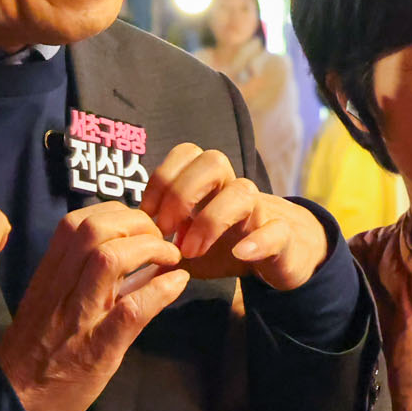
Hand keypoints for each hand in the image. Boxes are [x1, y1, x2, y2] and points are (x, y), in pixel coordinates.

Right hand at [0, 205, 189, 410]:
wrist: (14, 401)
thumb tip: (135, 258)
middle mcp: (60, 288)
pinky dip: (161, 290)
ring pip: (110, 259)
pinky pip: (132, 309)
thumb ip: (81, 279)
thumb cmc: (34, 354)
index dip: (115, 212)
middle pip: (94, 230)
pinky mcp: (97, 349)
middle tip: (161, 237)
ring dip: (151, 249)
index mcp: (48, 276)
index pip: (76, 222)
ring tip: (171, 257)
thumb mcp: (49, 305)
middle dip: (137, 223)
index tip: (138, 224)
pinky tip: (177, 283)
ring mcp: (78, 317)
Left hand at [137, 144, 328, 291]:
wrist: (284, 256)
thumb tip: (127, 252)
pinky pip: (276, 230)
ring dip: (211, 219)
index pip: (187, 154)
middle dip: (182, 193)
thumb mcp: (188, 243)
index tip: (146, 213)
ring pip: (244, 190)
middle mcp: (234, 190)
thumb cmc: (227, 246)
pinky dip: (257, 240)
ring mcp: (261, 212)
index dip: (162, 178)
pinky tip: (239, 253)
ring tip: (191, 250)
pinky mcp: (282, 238)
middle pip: (214, 161)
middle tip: (165, 230)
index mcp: (211, 185)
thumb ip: (161, 243)